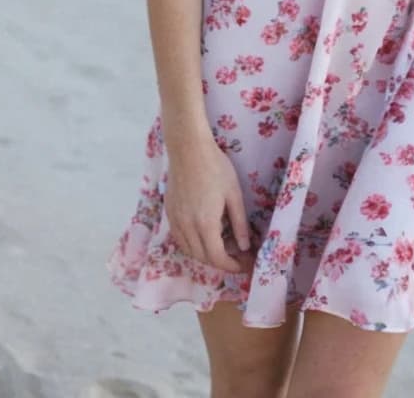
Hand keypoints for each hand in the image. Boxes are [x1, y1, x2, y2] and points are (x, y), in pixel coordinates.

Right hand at [164, 137, 255, 273]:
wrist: (188, 148)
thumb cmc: (216, 167)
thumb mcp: (234, 194)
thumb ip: (239, 224)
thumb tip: (245, 246)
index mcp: (205, 224)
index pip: (217, 259)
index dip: (232, 266)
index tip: (244, 264)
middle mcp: (187, 227)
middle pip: (202, 258)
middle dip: (221, 263)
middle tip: (237, 256)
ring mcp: (175, 220)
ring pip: (189, 250)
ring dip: (205, 255)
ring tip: (222, 248)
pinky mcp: (169, 212)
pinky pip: (179, 238)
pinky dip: (191, 245)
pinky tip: (202, 236)